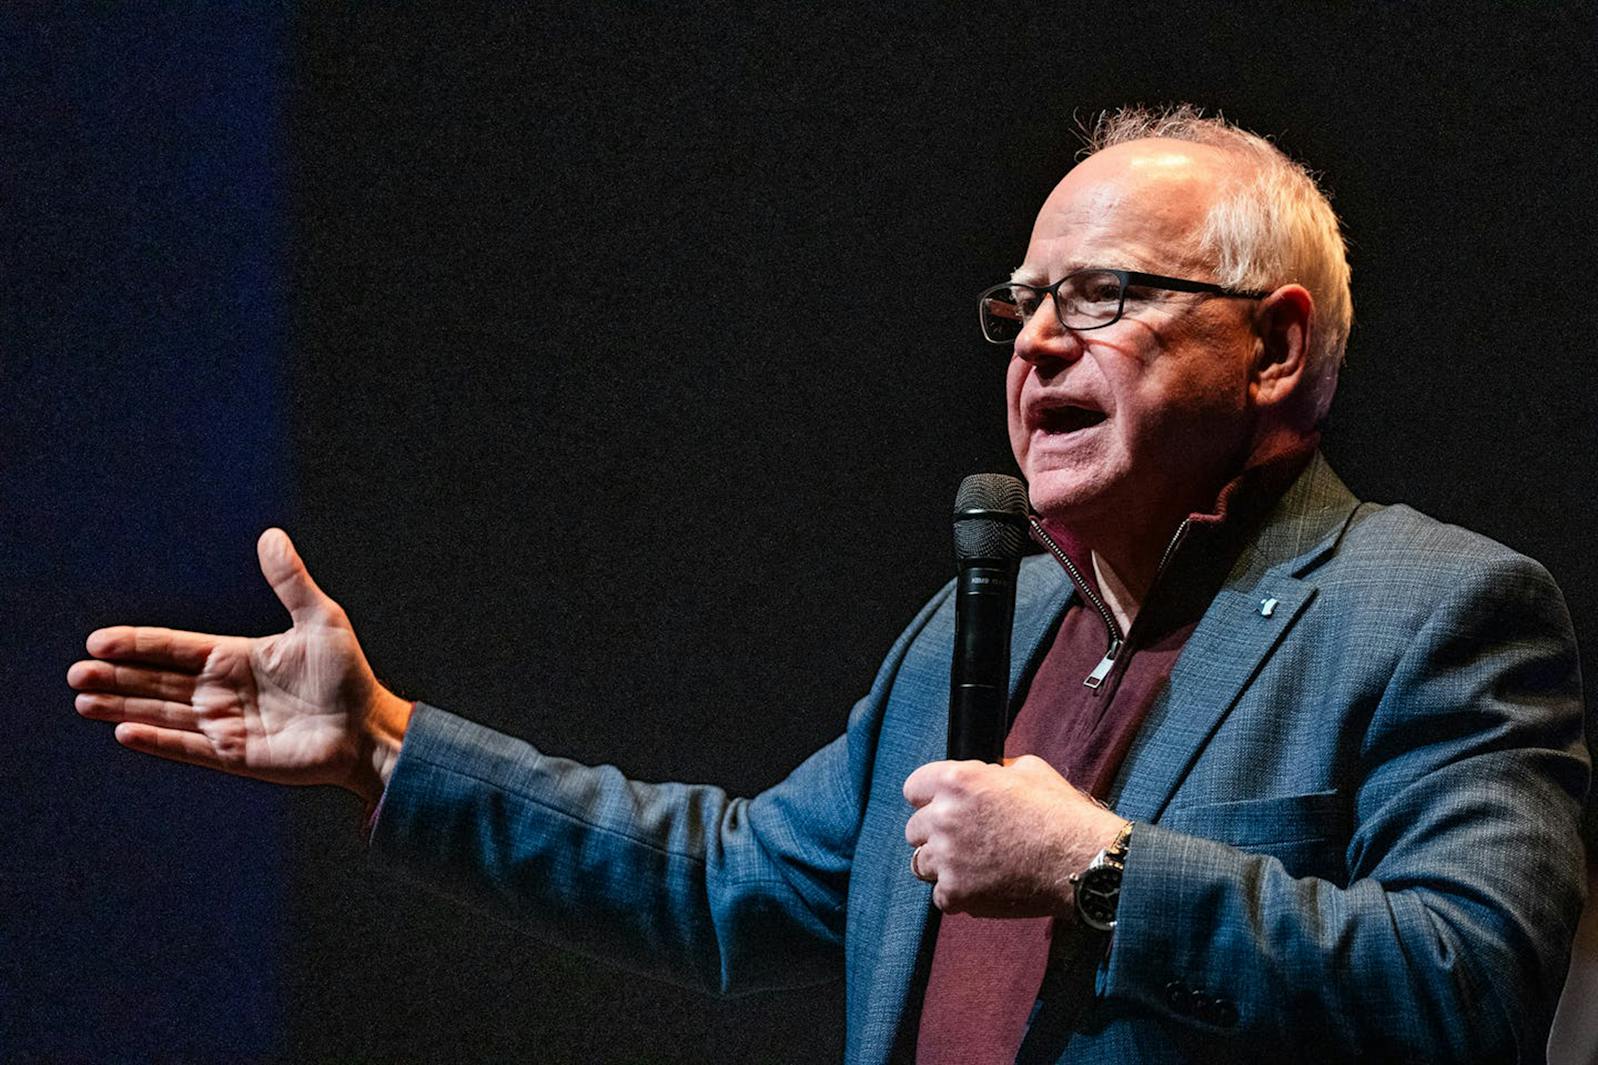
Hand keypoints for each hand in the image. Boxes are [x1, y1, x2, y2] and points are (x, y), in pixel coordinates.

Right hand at [68, 529, 411, 802]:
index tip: (98, 640)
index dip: (136, 644)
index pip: (174, 649)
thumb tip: (271, 535)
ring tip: (83, 701)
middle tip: (76, 674)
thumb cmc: (348, 676)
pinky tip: (125, 732)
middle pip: (158, 682)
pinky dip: (157, 740)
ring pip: (163, 713)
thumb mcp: (320, 620)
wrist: (367, 729)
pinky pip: (188, 747)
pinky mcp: (235, 756)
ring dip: (124, 707)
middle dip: (116, 677)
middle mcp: (223, 691)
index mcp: (236, 657)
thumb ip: (290, 581)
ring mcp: (226, 726)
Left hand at [903, 754, 1125, 917]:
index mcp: (958, 781)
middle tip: (964, 840)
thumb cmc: (1061, 814)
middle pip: (914, 829)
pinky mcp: (956, 893)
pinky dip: (959, 895)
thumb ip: (995, 771)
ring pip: (921, 863)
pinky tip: (984, 886)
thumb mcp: (1030, 770)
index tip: (940, 807)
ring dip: (942, 865)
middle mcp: (944, 817)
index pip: (913, 788)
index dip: (929, 798)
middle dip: (935, 833)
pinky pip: (941, 896)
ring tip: (973, 865)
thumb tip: (987, 775)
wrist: (1083, 862)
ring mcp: (947, 858)